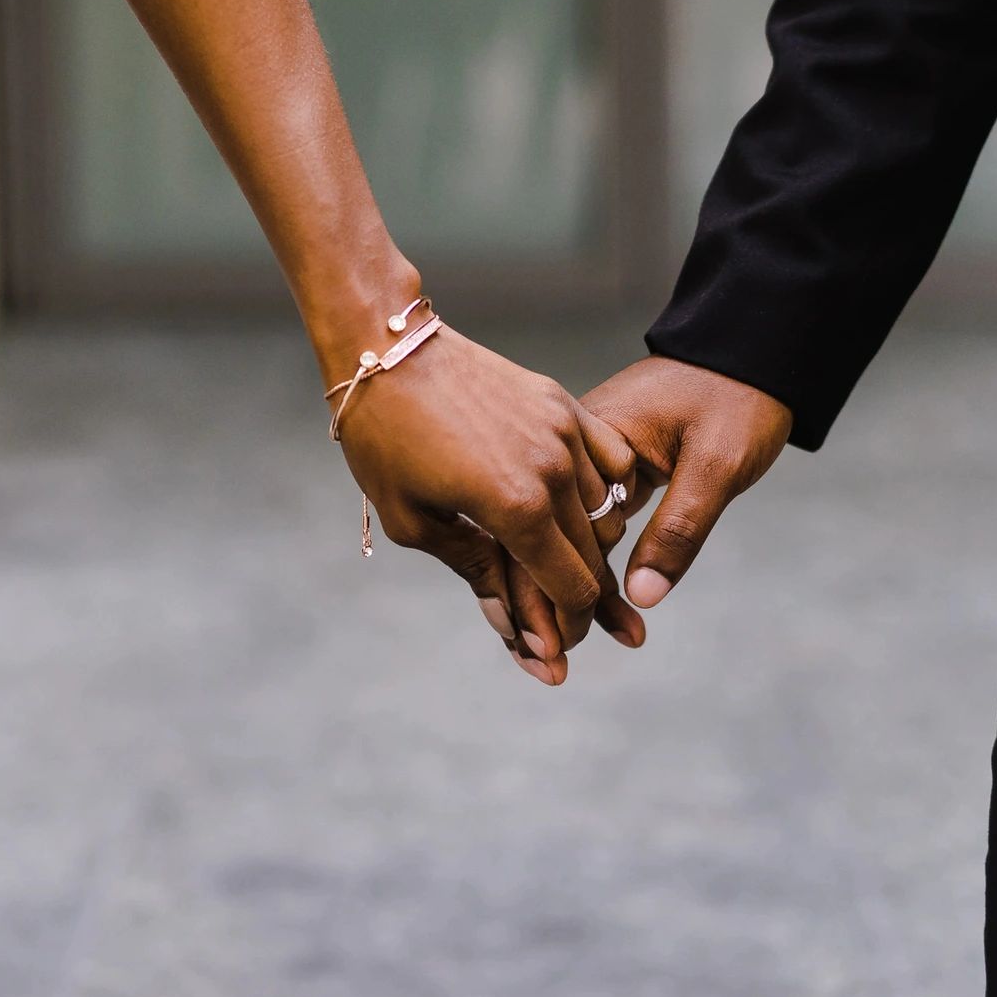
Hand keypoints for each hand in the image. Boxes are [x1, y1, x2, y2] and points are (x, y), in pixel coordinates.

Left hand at [329, 327, 639, 684]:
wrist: (385, 350)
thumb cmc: (384, 440)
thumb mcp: (414, 522)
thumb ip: (474, 571)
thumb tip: (510, 628)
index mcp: (516, 508)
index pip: (572, 588)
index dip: (567, 627)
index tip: (552, 646)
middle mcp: (554, 471)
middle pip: (594, 557)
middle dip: (579, 597)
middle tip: (556, 617)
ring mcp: (564, 432)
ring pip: (607, 512)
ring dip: (589, 545)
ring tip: (558, 560)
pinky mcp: (562, 403)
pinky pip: (612, 460)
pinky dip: (606, 491)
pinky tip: (579, 504)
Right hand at [502, 358, 790, 643]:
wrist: (752, 352)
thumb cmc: (738, 398)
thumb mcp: (717, 464)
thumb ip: (679, 528)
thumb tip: (641, 596)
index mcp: (591, 439)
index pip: (543, 524)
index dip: (540, 591)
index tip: (549, 647)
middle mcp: (574, 452)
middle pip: (535, 537)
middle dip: (539, 607)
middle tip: (549, 668)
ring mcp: (585, 464)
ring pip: (555, 540)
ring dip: (558, 596)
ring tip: (560, 657)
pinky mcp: (604, 476)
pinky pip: (582, 531)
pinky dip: (586, 572)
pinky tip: (599, 615)